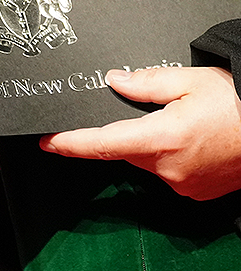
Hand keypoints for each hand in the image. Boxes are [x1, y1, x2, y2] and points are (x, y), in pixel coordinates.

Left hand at [39, 65, 240, 199]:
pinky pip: (167, 170)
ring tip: (181, 118)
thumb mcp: (189, 80)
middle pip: (126, 149)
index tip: (48, 141)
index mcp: (162, 138)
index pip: (104, 144)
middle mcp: (169, 168)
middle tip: (150, 107)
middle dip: (126, 129)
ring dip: (151, 140)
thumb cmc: (235, 103)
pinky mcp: (195, 191)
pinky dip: (168, 153)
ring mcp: (183, 184)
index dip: (72, 143)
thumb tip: (114, 81)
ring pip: (147, 159)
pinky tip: (189, 136)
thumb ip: (146, 81)